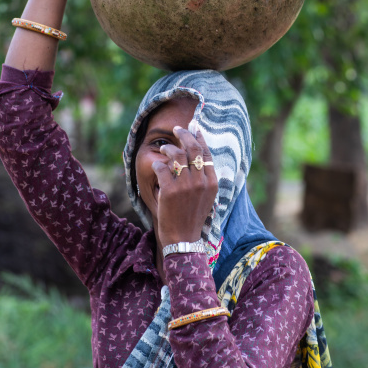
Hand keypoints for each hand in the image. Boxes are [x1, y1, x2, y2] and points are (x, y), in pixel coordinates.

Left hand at [152, 127, 217, 247]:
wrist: (183, 239)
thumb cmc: (192, 217)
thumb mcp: (206, 198)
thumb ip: (204, 179)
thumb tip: (197, 158)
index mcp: (211, 182)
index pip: (206, 153)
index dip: (199, 138)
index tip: (193, 128)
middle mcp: (200, 181)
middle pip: (193, 148)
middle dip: (184, 134)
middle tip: (177, 129)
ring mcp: (185, 186)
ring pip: (176, 155)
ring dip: (169, 148)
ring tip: (164, 148)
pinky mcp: (169, 191)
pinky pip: (162, 168)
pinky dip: (157, 164)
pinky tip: (155, 166)